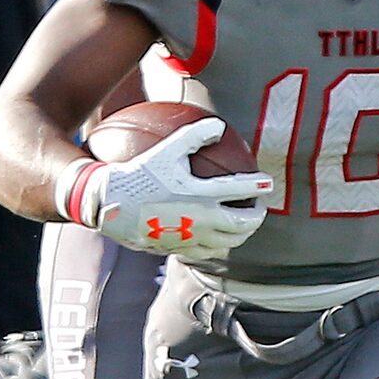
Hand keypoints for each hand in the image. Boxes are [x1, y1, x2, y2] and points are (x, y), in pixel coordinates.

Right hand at [71, 117, 271, 258]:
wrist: (111, 204)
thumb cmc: (139, 172)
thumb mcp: (167, 149)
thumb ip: (195, 135)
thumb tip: (219, 127)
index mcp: (202, 194)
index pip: (242, 190)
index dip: (259, 186)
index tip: (267, 183)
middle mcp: (201, 219)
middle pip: (242, 224)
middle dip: (257, 216)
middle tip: (258, 207)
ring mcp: (191, 237)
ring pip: (228, 242)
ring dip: (242, 233)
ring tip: (243, 225)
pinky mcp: (179, 249)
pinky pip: (208, 252)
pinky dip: (219, 244)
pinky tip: (218, 237)